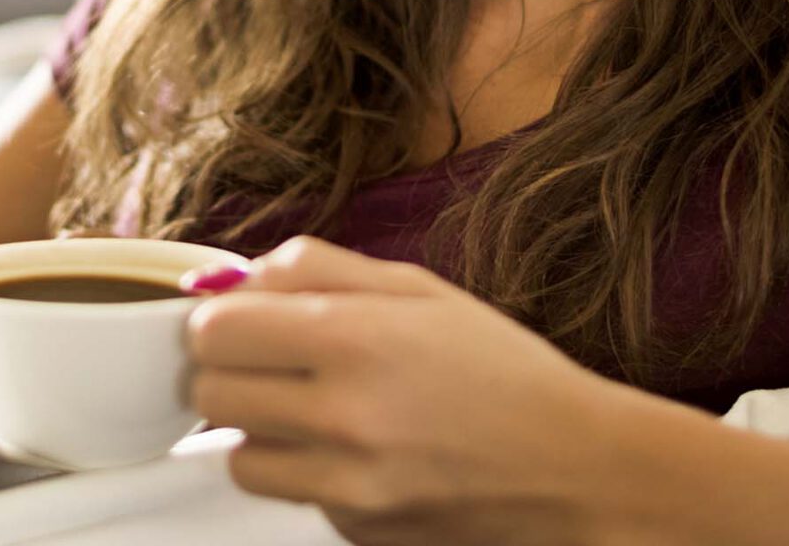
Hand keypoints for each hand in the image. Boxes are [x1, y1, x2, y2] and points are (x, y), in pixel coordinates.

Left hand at [180, 235, 645, 545]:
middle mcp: (344, 417)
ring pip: (236, 458)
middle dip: (232, 374)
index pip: (214, 330)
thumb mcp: (418, 289)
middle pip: (211, 394)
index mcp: (354, 338)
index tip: (245, 323)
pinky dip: (310, 475)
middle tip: (275, 366)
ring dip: (260, 433)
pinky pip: (294, 496)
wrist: (577, 468)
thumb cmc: (504, 371)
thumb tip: (235, 277)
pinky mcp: (357, 529)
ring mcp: (348, 485)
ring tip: (316, 413)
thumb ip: (316, 268)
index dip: (222, 321)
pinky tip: (362, 454)